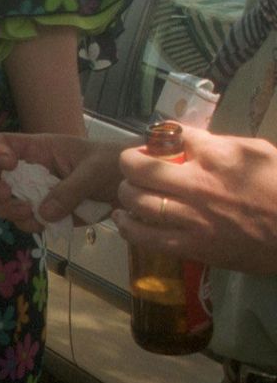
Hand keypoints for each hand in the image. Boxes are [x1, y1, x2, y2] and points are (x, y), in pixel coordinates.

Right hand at [0, 132, 120, 233]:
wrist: (134, 187)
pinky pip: (25, 221)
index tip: (8, 165)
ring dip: (9, 210)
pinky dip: (28, 225)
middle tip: (6, 195)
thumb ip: (70, 189)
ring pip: (3, 202)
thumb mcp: (95, 170)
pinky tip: (44, 226)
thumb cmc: (114, 164)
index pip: (3, 142)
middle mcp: (30, 170)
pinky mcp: (46, 214)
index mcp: (39, 150)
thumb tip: (43, 213)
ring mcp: (35, 193)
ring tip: (31, 215)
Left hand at [115, 127, 276, 274]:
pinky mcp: (193, 247)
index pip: (170, 136)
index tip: (156, 146)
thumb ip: (221, 144)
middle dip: (130, 163)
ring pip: (136, 200)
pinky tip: (124, 219)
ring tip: (128, 192)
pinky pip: (146, 237)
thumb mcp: (258, 152)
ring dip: (126, 193)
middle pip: (139, 167)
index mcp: (217, 156)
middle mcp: (198, 183)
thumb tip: (189, 140)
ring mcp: (193, 217)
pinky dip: (128, 227)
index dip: (157, 139)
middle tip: (133, 168)